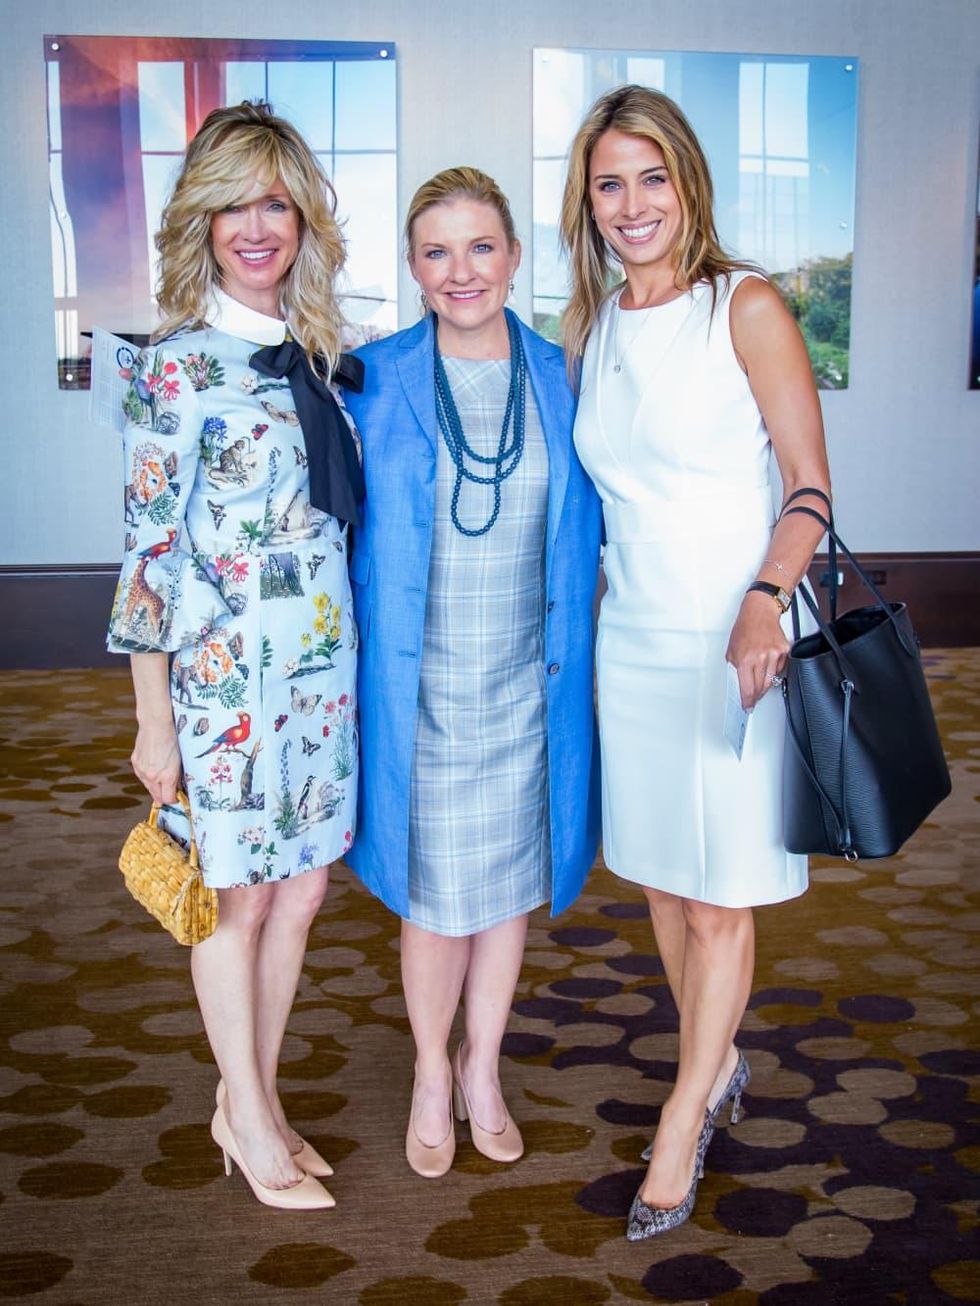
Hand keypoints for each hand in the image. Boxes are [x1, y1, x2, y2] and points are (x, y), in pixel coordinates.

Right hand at [131, 720, 181, 804]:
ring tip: (162, 778)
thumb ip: (177, 777)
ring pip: (148, 787)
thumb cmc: (172, 739)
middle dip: (164, 796)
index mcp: (167, 776)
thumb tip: (177, 788)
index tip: (177, 797)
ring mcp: (142, 770)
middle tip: (170, 792)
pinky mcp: (135, 763)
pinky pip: (142, 776)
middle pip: (157, 796)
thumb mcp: (180, 760)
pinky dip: (148, 776)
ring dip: (155, 786)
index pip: (168, 799)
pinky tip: (154, 768)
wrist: (156, 725)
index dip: (174, 799)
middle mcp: (153, 776)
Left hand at [725, 591, 789, 709]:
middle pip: (760, 687)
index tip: (748, 706)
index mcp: (745, 659)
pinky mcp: (784, 651)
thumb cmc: (745, 628)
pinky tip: (767, 665)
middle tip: (753, 698)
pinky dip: (773, 671)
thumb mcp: (731, 650)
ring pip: (771, 680)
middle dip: (756, 695)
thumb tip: (739, 684)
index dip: (748, 701)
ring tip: (759, 683)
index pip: (747, 688)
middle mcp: (761, 658)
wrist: (760, 612)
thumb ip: (735, 668)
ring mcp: (774, 654)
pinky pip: (779, 669)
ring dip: (764, 685)